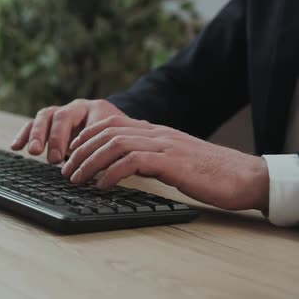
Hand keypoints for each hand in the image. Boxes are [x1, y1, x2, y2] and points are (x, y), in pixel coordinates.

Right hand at [11, 99, 124, 163]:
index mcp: (89, 108)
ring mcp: (59, 114)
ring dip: (35, 135)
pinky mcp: (50, 124)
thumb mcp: (118, 137)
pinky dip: (24, 135)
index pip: (71, 117)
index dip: (62, 137)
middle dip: (50, 137)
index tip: (63, 158)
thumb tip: (102, 167)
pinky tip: (16, 147)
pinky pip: (32, 125)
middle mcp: (72, 108)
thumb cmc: (118, 133)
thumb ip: (107, 147)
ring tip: (33, 152)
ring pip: (42, 118)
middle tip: (50, 158)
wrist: (119, 124)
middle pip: (55, 116)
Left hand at [61, 115, 269, 210]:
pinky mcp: (171, 162)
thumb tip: (122, 165)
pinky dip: (111, 173)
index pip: (110, 124)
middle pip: (106, 132)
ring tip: (76, 179)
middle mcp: (155, 133)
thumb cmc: (208, 172)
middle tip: (66, 170)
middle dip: (80, 151)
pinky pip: (132, 162)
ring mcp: (163, 145)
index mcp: (154, 131)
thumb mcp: (173, 159)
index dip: (85, 137)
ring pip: (114, 144)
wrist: (244, 176)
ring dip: (89, 162)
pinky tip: (101, 186)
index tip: (71, 154)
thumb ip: (149, 156)